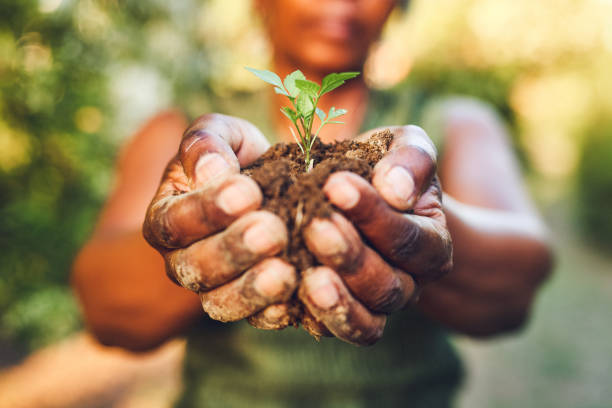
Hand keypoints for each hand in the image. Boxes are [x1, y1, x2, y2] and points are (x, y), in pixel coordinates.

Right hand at [142, 113, 297, 322]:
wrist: (265, 187)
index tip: (247, 193)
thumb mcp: (220, 135)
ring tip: (285, 272)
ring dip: (252, 290)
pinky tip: (298, 295)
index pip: (176, 220)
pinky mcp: (246, 306)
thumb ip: (206, 143)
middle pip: (196, 266)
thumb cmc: (236, 158)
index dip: (208, 209)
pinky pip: (255, 318)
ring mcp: (212, 289)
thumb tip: (211, 170)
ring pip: (220, 301)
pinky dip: (274, 312)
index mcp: (165, 217)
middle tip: (272, 232)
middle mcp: (181, 260)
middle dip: (235, 249)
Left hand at [298, 125, 452, 344]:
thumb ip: (412, 161)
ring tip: (305, 276)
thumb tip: (396, 190)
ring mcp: (375, 305)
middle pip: (387, 285)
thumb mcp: (405, 148)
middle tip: (314, 225)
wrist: (363, 196)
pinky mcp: (341, 316)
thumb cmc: (385, 168)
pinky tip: (283, 294)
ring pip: (366, 319)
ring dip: (334, 299)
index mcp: (432, 244)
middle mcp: (409, 283)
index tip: (336, 184)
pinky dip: (310, 318)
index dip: (374, 214)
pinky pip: (332, 331)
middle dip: (350, 255)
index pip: (410, 237)